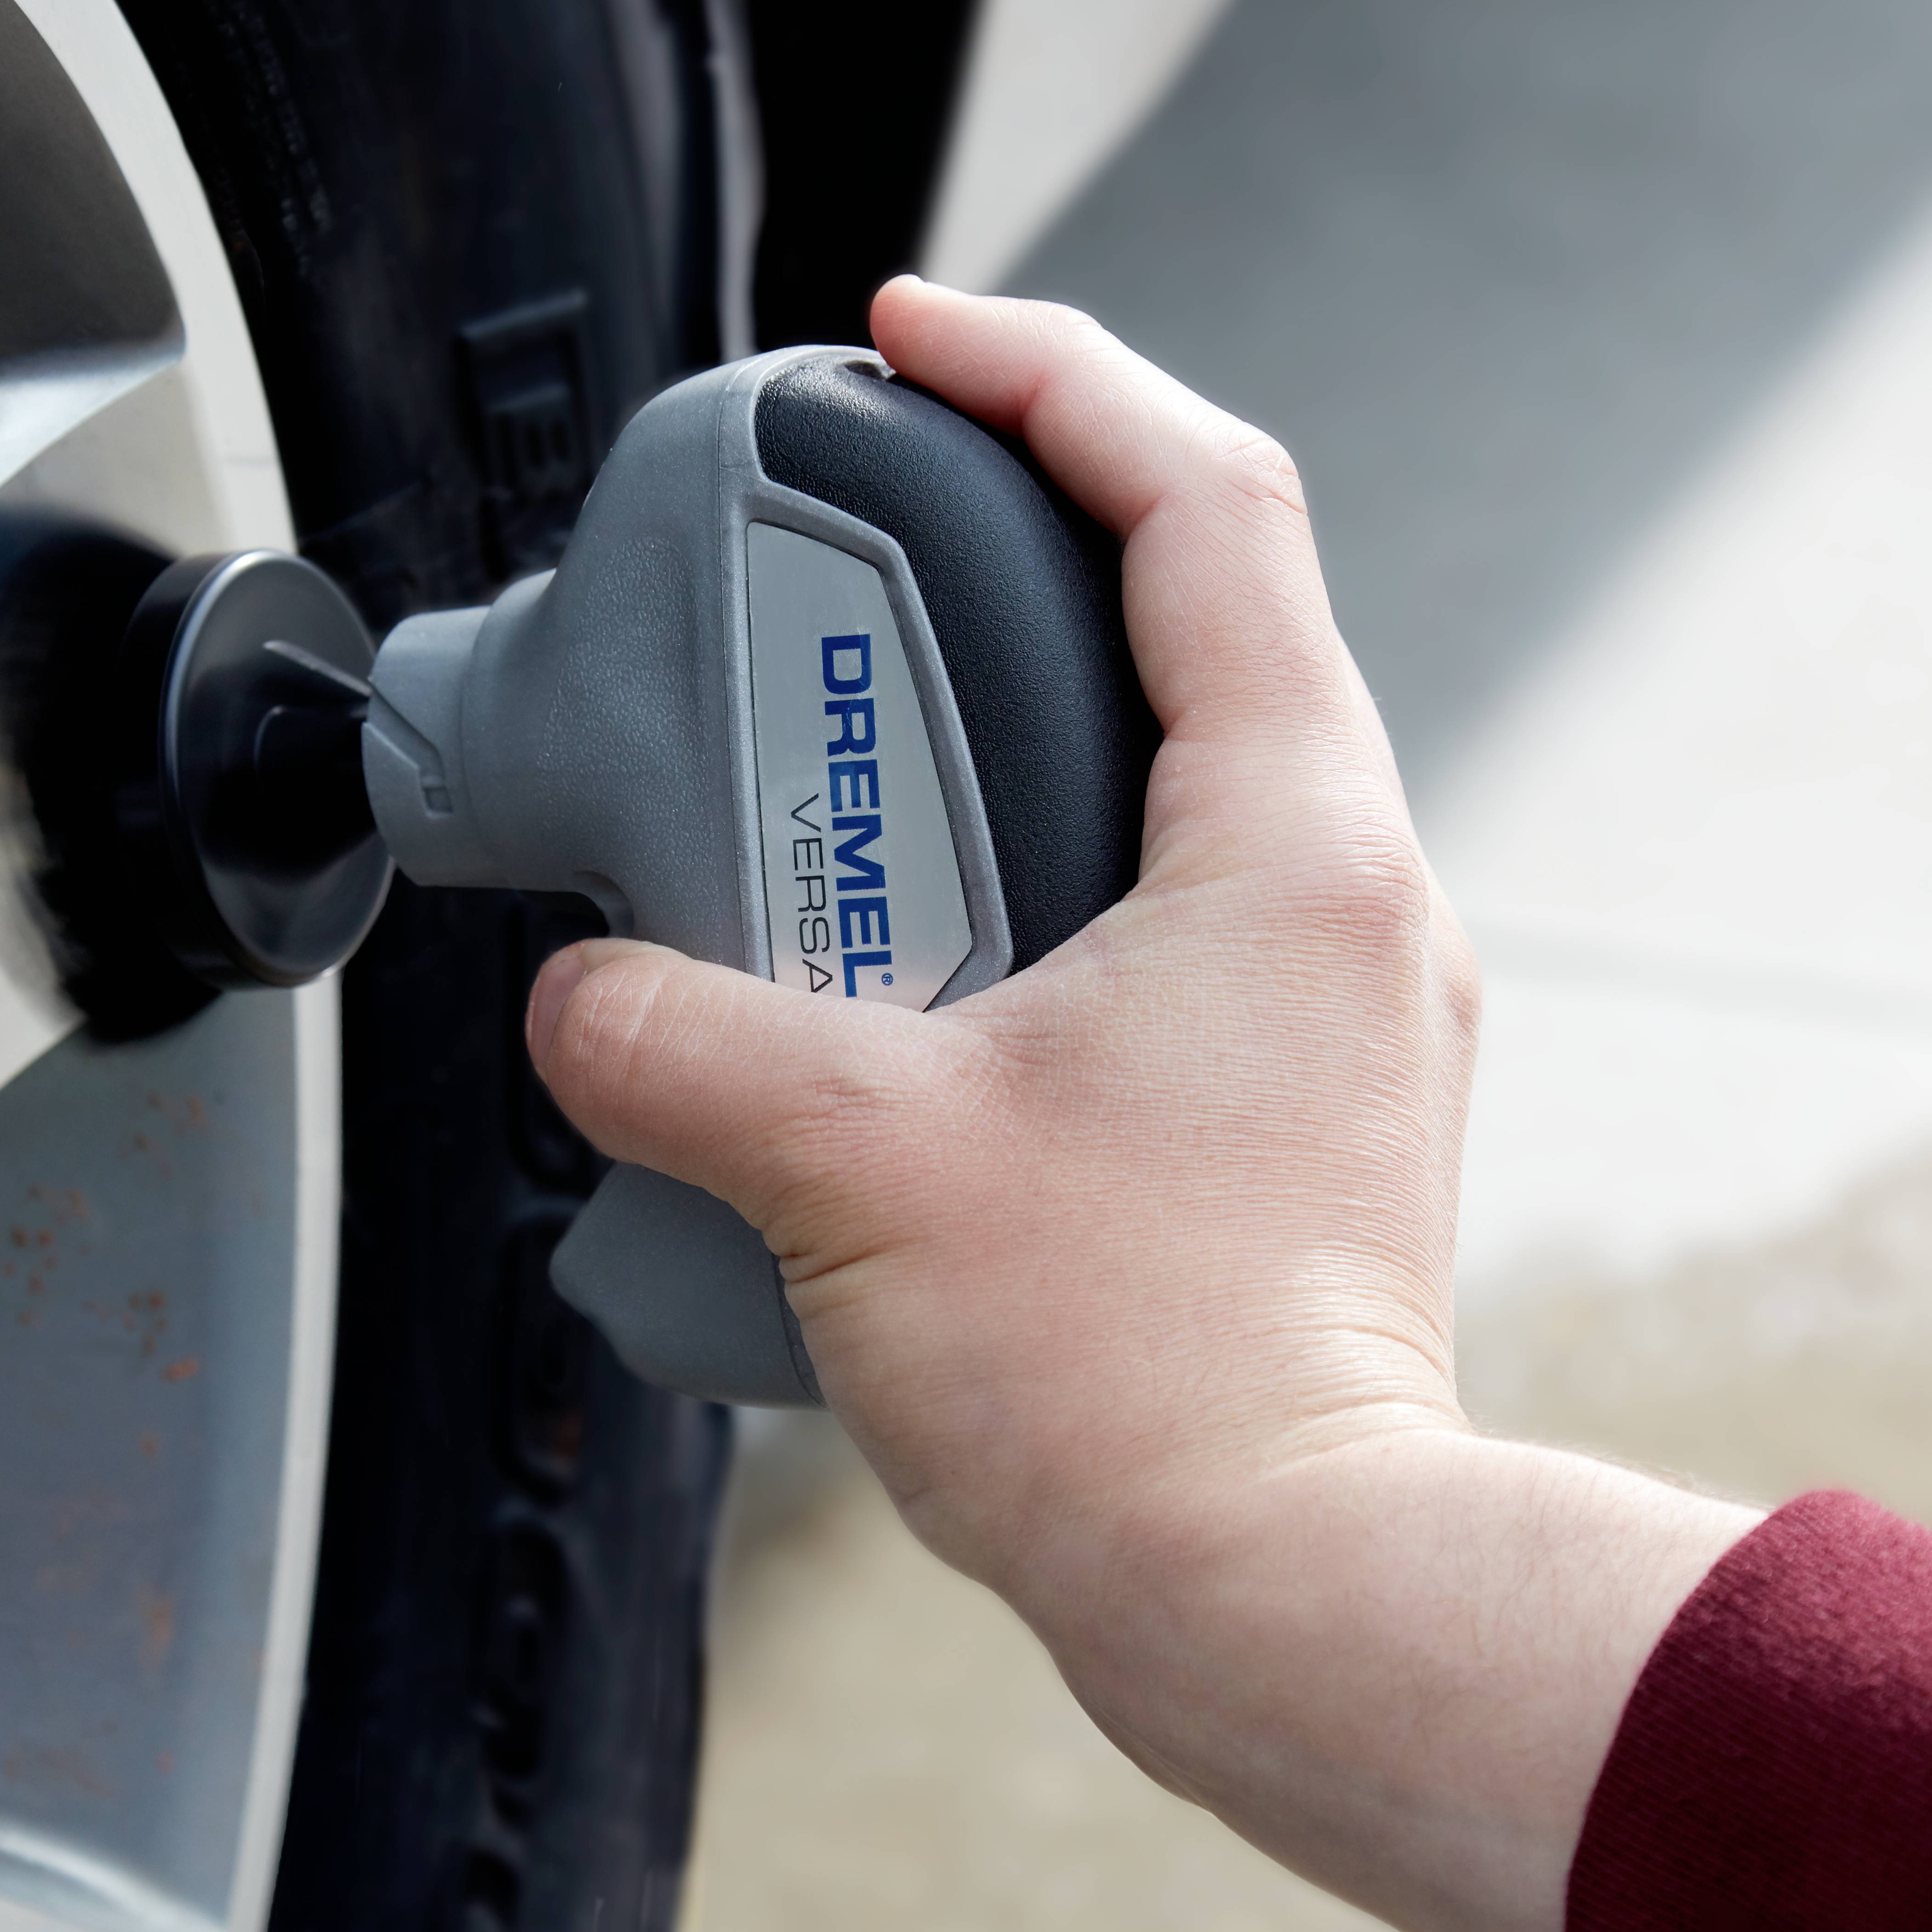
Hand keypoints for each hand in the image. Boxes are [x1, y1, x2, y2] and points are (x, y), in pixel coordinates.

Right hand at [523, 280, 1752, 1931]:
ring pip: (1169, 776)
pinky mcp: (1295, 1103)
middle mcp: (1353, 897)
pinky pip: (1161, 915)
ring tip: (833, 782)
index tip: (908, 339)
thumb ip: (672, 1038)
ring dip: (1000, 741)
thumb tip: (579, 997)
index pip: (1198, 498)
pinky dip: (1029, 882)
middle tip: (827, 569)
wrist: (1285, 1592)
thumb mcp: (847, 1164)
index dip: (1049, 377)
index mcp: (1293, 842)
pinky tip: (904, 967)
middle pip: (1185, 615)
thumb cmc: (1137, 1387)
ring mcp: (1341, 1005)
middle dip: (992, 560)